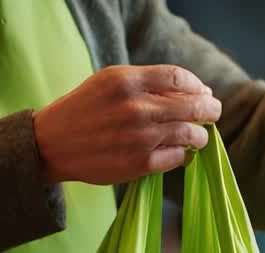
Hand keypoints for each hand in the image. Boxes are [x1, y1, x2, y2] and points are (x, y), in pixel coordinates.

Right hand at [33, 65, 221, 185]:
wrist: (52, 143)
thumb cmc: (85, 109)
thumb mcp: (109, 82)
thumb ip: (147, 83)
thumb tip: (196, 91)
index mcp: (126, 80)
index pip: (179, 78)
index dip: (198, 86)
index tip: (203, 92)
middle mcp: (135, 107)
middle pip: (193, 106)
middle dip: (210, 109)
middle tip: (213, 112)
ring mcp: (139, 137)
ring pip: (192, 133)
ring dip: (201, 135)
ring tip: (198, 135)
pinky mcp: (140, 163)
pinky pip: (179, 156)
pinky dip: (185, 153)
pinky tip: (181, 150)